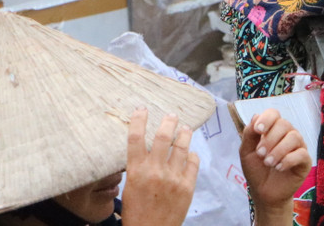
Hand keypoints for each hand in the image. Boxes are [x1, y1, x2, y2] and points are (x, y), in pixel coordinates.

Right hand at [120, 109, 197, 225]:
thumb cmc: (137, 213)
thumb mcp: (129, 188)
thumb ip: (138, 168)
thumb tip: (145, 150)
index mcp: (136, 171)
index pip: (135, 139)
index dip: (138, 121)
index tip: (141, 110)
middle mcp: (155, 171)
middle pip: (162, 137)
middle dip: (168, 122)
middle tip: (171, 115)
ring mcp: (173, 177)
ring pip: (182, 146)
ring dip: (184, 134)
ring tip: (185, 128)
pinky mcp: (187, 186)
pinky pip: (193, 162)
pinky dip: (192, 155)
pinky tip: (191, 153)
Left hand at [239, 109, 311, 214]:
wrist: (264, 193)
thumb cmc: (256, 170)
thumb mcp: (246, 152)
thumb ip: (249, 134)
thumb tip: (255, 116)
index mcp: (273, 129)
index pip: (274, 114)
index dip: (267, 119)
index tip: (258, 130)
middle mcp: (287, 134)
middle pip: (284, 124)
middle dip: (270, 139)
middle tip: (261, 154)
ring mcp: (298, 146)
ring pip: (294, 137)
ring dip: (278, 150)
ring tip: (269, 163)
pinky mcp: (305, 161)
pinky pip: (301, 153)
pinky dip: (288, 160)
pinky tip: (279, 168)